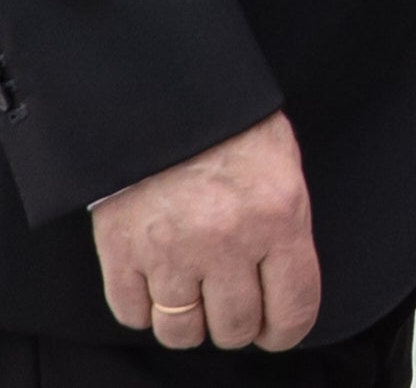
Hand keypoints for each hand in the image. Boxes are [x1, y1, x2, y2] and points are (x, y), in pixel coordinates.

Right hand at [92, 111, 320, 351]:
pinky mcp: (122, 250)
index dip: (285, 330)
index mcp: (278, 216)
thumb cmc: (227, 120)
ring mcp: (170, 250)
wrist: (159, 83)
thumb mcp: (280, 163)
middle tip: (231, 304)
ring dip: (189, 321)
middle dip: (236, 324)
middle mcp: (227, 241)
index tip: (276, 330)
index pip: (293, 310)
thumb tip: (283, 284)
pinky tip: (156, 284)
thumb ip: (284, 226)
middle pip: (235, 328)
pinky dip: (144, 309)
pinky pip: (133, 314)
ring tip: (192, 295)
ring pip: (181, 332)